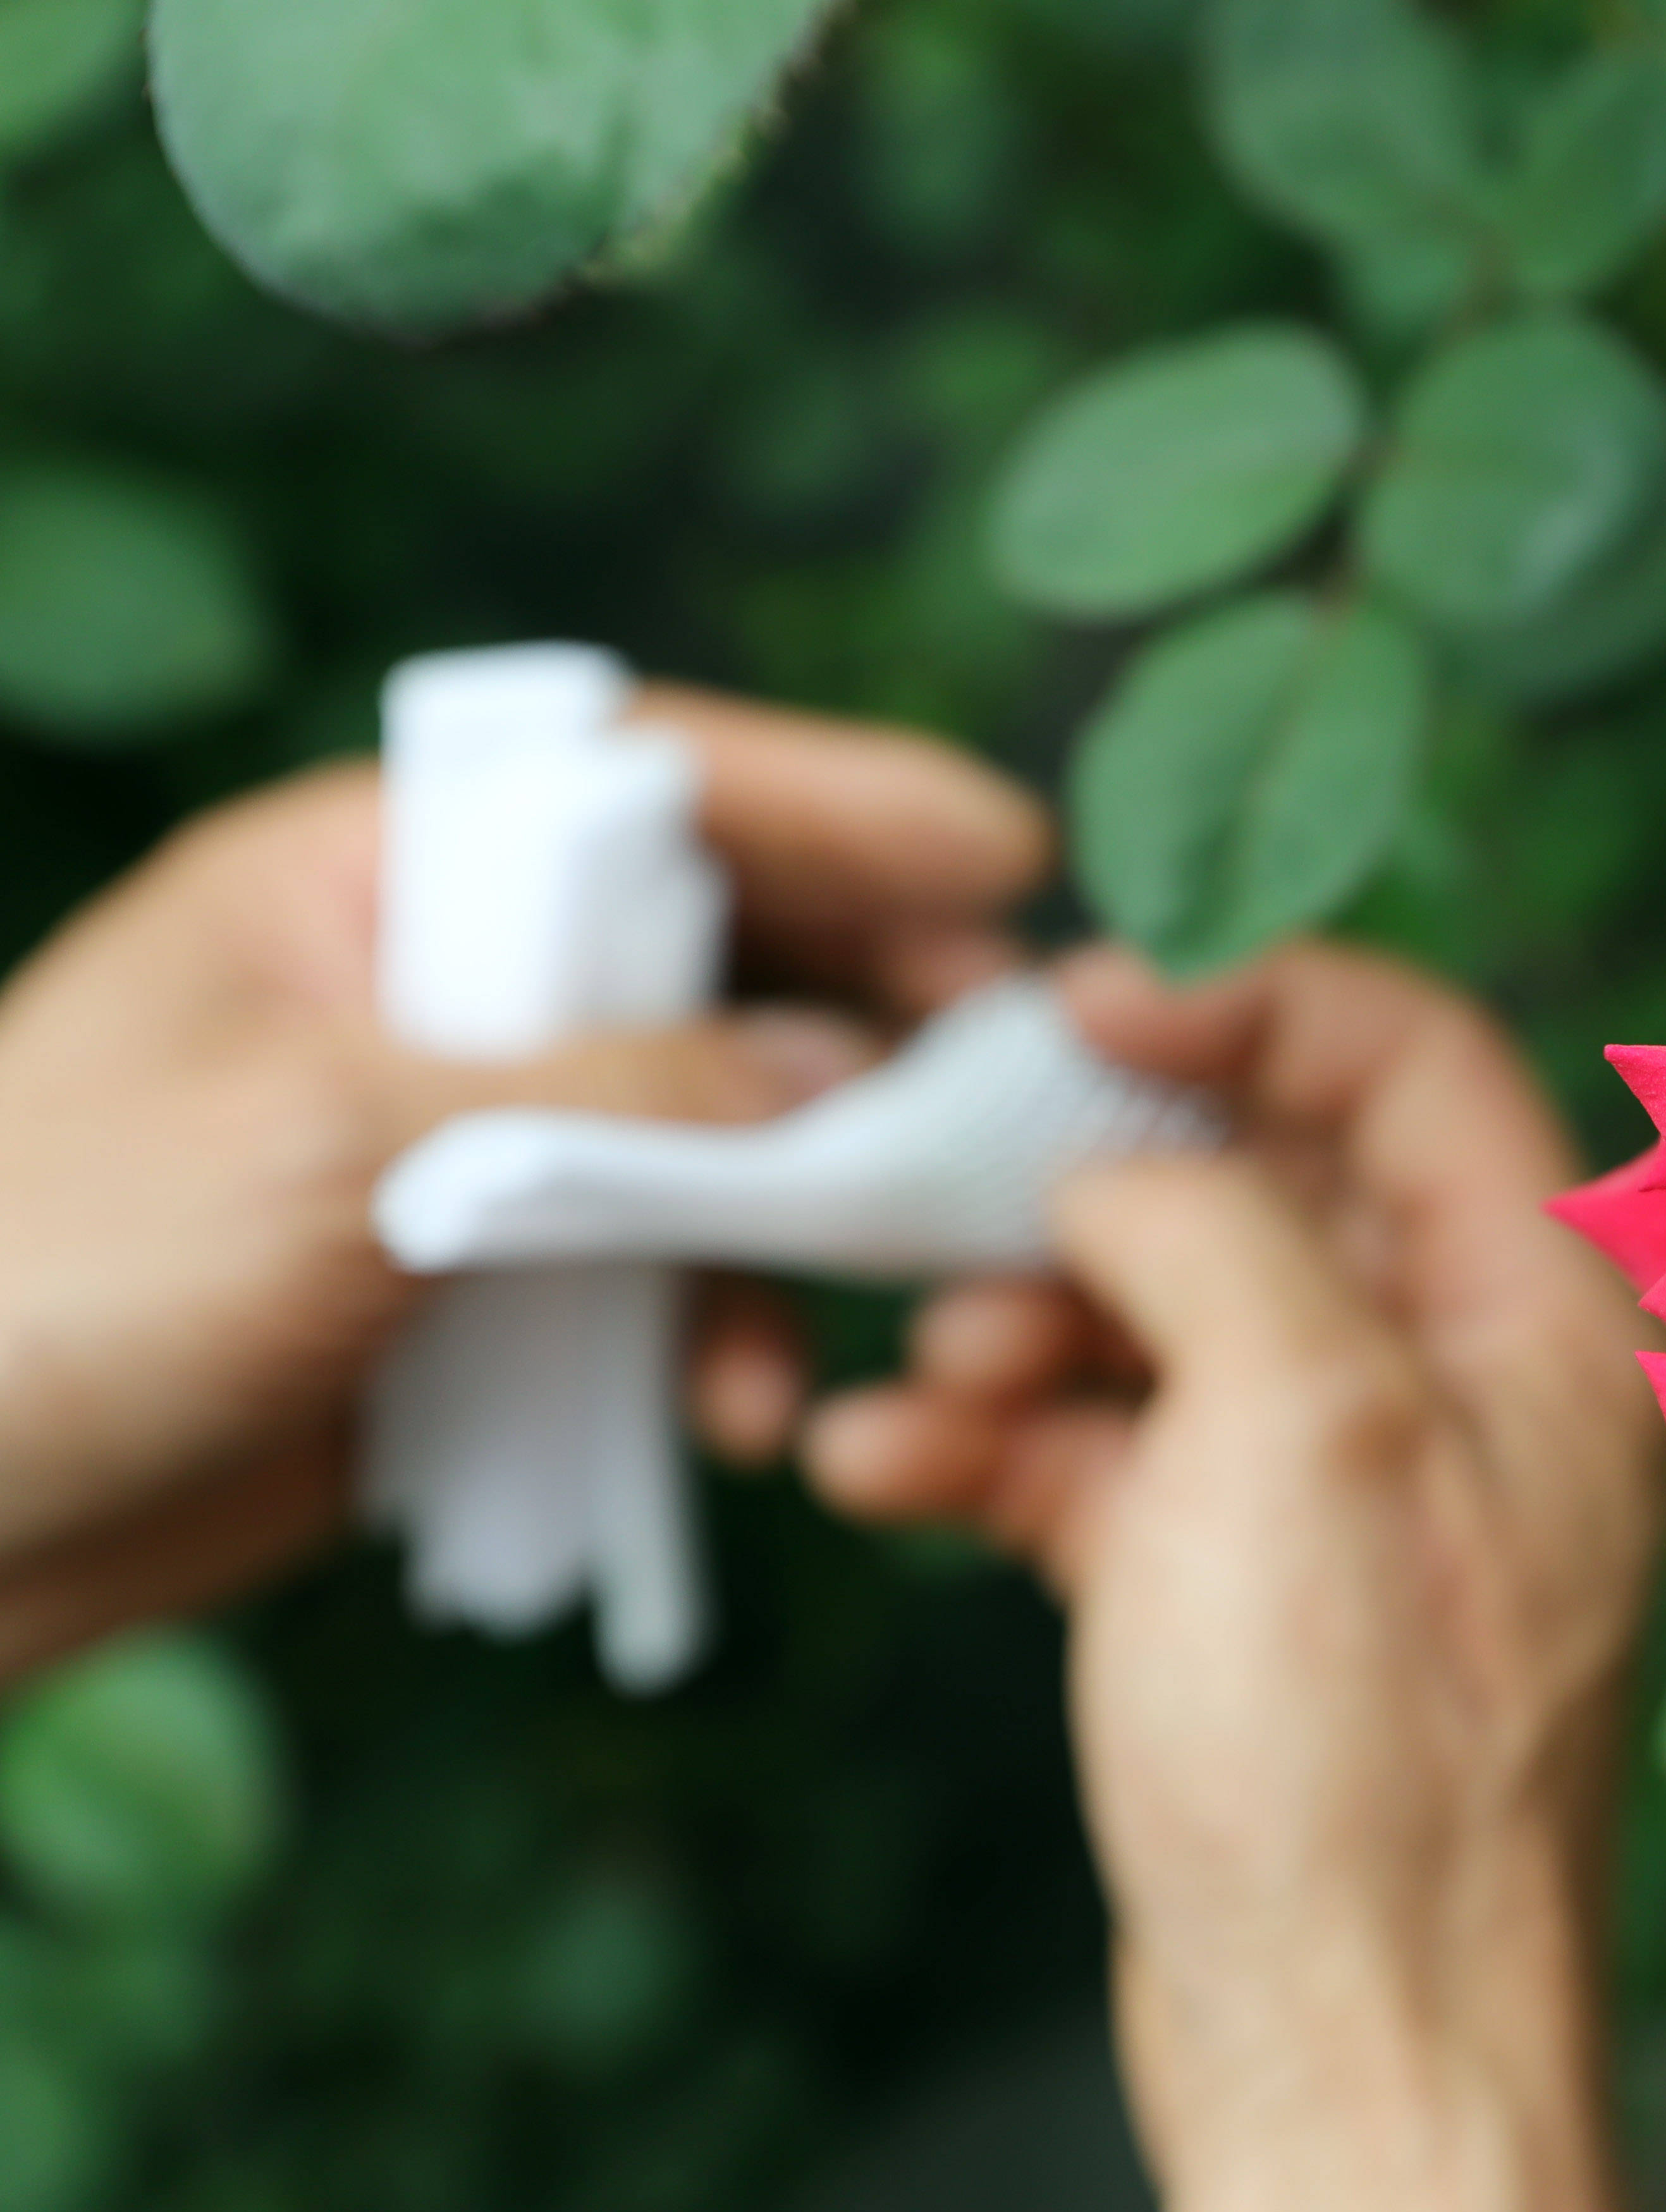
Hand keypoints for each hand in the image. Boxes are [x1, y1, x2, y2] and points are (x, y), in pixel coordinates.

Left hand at [0, 689, 1046, 1677]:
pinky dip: (724, 1338)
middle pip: (715, 956)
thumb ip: (605, 1097)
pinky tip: (742, 1416)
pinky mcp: (471, 1293)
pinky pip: (658, 1283)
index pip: (648, 785)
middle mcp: (436, 988)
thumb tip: (837, 1075)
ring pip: (714, 1136)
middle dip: (872, 1023)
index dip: (843, 804)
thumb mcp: (339, 1151)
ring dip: (810, 1221)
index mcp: (371, 875)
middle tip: (1013, 1089)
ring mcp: (460, 1145)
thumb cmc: (53, 1280)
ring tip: (894, 1304)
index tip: (1010, 851)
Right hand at [803, 944, 1664, 2211]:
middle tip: (946, 1191)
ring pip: (1165, 1328)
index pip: (1411, 1062)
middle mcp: (1462, 1391)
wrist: (1341, 2051)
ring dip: (1019, 1331)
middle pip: (1265, 1190)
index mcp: (1542, 1319)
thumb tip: (1123, 1166)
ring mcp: (1349, 1498)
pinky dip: (998, 1456)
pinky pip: (1111, 1467)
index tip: (1078, 999)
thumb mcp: (1300, 1421)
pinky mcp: (1243, 1597)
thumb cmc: (1362, 1748)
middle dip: (1094, 1190)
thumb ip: (1215, 1231)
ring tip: (927, 1385)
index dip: (1247, 1002)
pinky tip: (882, 1476)